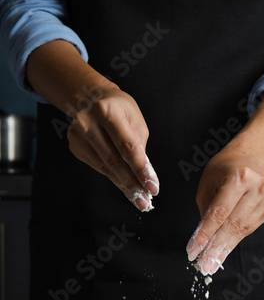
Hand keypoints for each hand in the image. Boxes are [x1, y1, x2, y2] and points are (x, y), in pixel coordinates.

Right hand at [67, 84, 158, 211]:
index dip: (140, 169)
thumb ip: (139, 147)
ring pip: (104, 168)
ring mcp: (78, 134)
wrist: (91, 98)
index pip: (127, 146)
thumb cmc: (119, 109)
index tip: (152, 187)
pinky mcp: (74, 145)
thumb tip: (144, 177)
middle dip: (132, 184)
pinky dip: (112, 177)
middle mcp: (88, 122)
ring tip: (137, 197)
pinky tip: (124, 185)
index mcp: (108, 111)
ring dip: (123, 185)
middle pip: (113, 161)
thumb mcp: (135, 121)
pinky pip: (97, 166)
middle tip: (144, 201)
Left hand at [186, 150, 263, 274]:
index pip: (219, 213)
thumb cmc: (224, 169)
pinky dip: (234, 240)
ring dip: (225, 248)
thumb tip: (204, 239)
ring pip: (242, 230)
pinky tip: (223, 250)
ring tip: (212, 262)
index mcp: (238, 178)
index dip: (205, 234)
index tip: (193, 251)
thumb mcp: (207, 184)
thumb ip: (206, 210)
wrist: (249, 158)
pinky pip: (249, 228)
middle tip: (204, 264)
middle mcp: (256, 187)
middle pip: (232, 224)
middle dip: (215, 247)